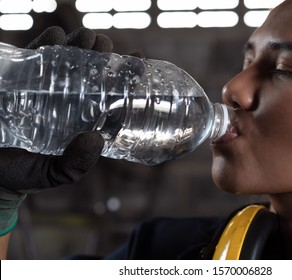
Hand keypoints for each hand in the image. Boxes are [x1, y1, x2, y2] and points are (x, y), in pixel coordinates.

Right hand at [0, 26, 111, 235]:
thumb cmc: (18, 173)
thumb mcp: (51, 174)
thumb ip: (73, 165)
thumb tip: (96, 139)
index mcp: (81, 121)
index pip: (109, 98)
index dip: (126, 80)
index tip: (139, 63)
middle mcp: (67, 101)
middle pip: (91, 72)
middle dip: (102, 55)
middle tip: (105, 48)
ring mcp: (44, 88)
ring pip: (69, 59)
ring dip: (81, 43)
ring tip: (88, 38)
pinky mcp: (20, 78)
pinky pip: (36, 55)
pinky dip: (47, 42)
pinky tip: (57, 35)